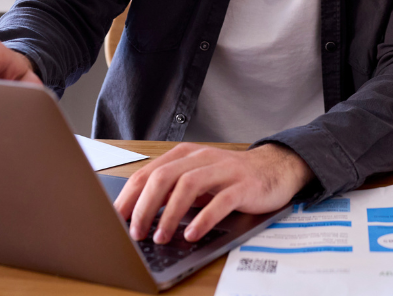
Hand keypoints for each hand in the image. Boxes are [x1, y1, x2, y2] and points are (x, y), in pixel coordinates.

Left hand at [115, 142, 313, 244]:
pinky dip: (203, 219)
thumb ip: (173, 189)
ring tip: (161, 236)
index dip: (130, 196)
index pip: (149, 172)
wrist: (274, 168)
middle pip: (165, 176)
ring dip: (170, 213)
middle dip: (146, 206)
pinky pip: (220, 201)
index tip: (117, 218)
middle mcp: (203, 158)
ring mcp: (224, 170)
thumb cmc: (230, 177)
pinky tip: (192, 234)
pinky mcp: (244, 185)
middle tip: (136, 232)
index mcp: (186, 155)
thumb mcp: (198, 178)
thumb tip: (139, 214)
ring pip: (189, 185)